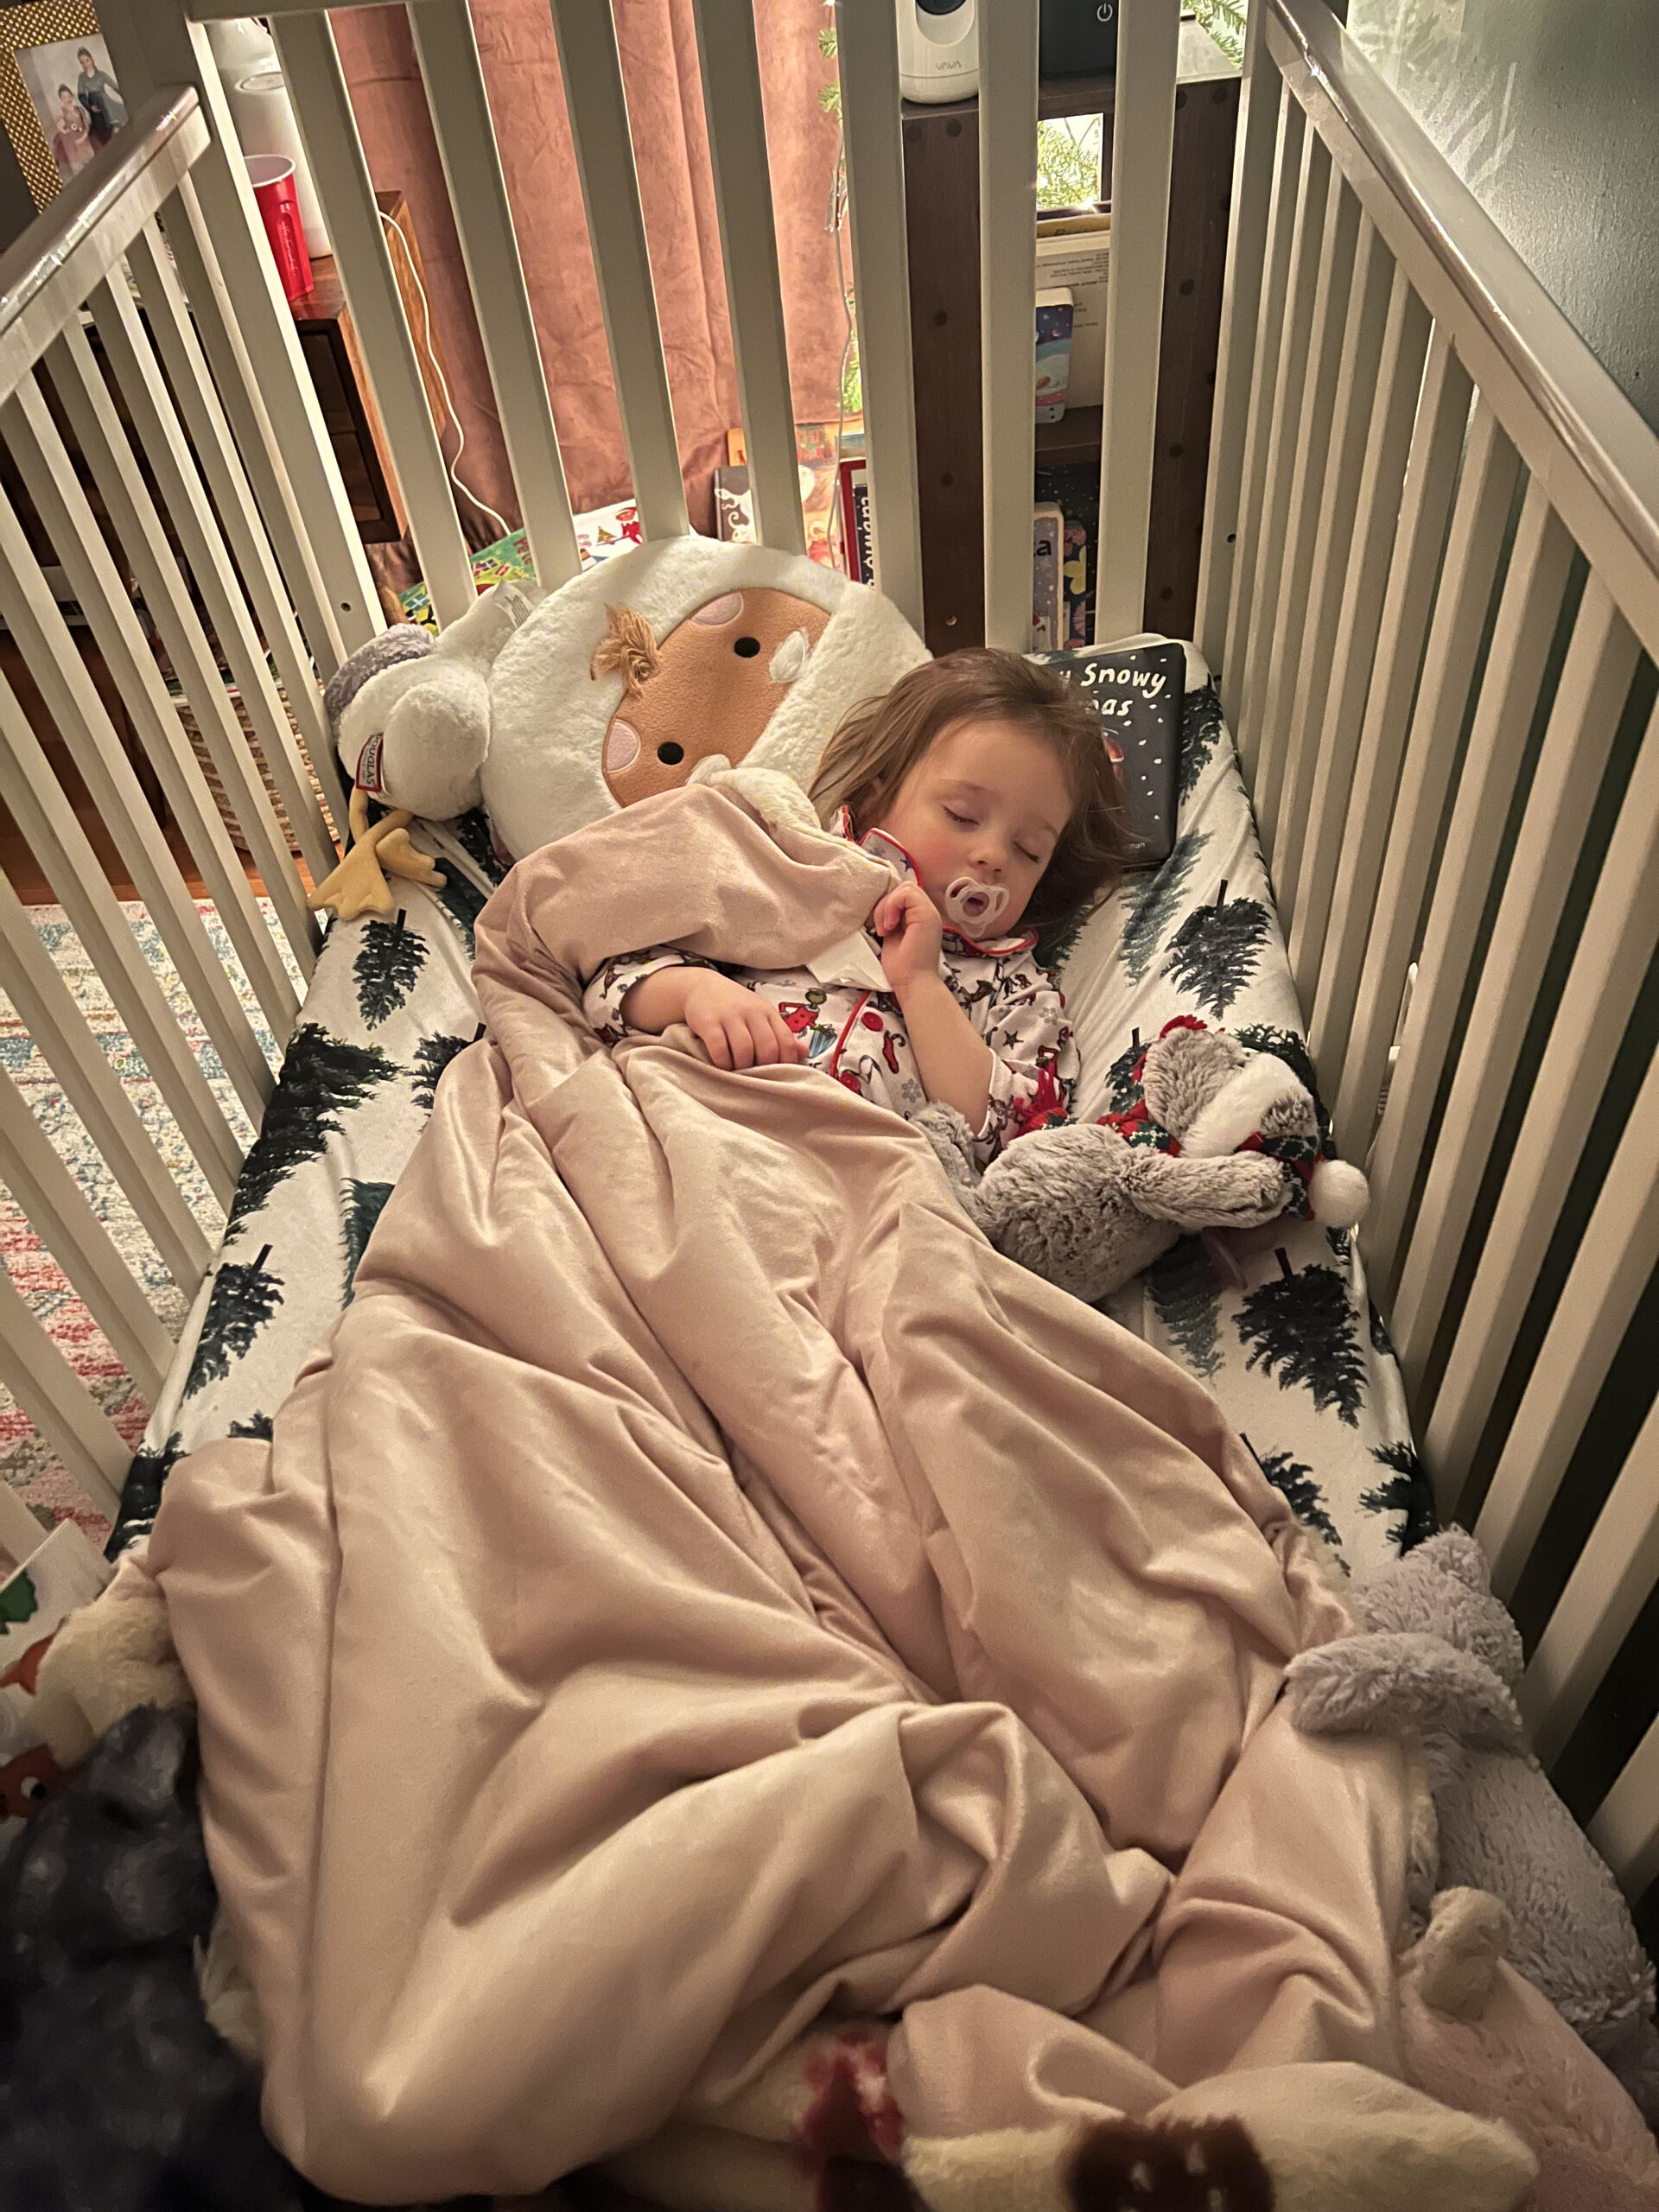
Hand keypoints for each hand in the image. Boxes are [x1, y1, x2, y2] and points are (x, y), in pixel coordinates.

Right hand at [681, 972, 806, 1071]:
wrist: (700, 987)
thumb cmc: (735, 1007)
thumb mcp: (761, 1015)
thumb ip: (781, 1034)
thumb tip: (804, 1052)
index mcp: (768, 1012)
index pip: (786, 1041)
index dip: (785, 1063)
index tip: (777, 1074)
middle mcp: (751, 1012)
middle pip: (767, 1048)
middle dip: (763, 1068)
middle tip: (754, 1074)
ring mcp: (729, 1016)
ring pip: (744, 1050)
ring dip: (742, 1067)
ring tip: (737, 1070)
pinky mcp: (708, 1022)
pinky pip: (719, 1049)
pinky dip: (722, 1062)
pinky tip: (722, 1064)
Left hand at [873, 882, 943, 995]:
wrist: (913, 983)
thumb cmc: (902, 967)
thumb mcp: (894, 935)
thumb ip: (893, 918)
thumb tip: (883, 905)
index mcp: (921, 917)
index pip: (904, 895)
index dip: (889, 905)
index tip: (882, 928)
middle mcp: (928, 912)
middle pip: (905, 887)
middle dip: (887, 903)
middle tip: (883, 927)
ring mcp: (930, 912)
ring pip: (906, 887)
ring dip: (888, 905)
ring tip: (886, 928)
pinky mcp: (927, 915)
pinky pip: (906, 894)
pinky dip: (892, 906)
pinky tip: (889, 926)